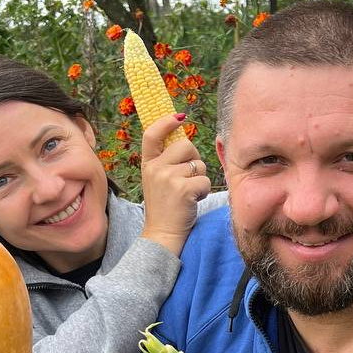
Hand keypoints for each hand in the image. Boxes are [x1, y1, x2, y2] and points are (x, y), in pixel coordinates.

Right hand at [140, 114, 211, 256]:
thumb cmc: (166, 208)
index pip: (152, 134)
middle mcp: (155, 168)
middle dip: (195, 159)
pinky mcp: (182, 189)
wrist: (162, 235)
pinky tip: (193, 201)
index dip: (166, 122)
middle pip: (186, 145)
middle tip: (190, 178)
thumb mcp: (158, 181)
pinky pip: (205, 181)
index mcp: (148, 164)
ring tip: (189, 194)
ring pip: (199, 165)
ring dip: (201, 178)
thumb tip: (185, 139)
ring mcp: (168, 178)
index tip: (180, 117)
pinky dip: (204, 192)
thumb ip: (166, 161)